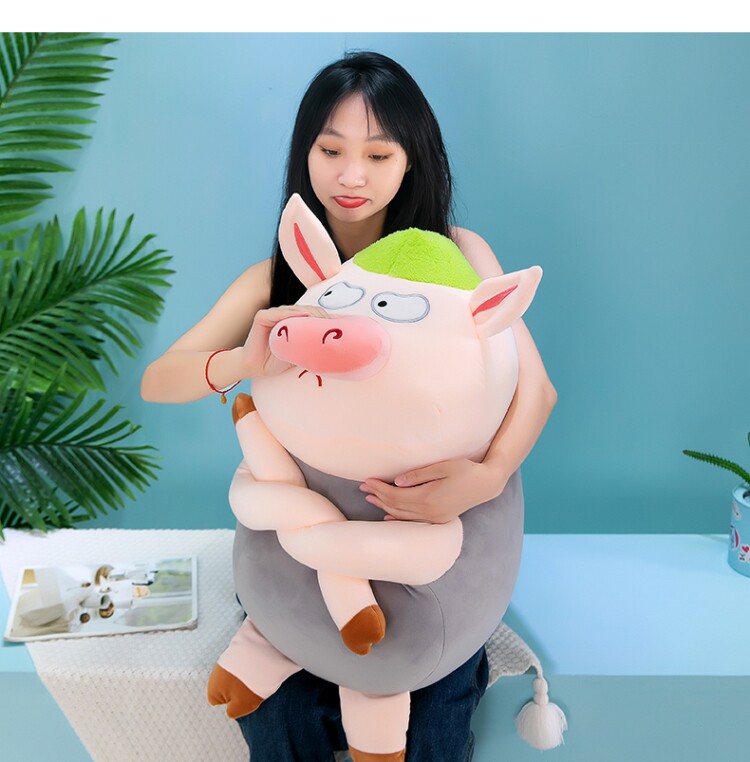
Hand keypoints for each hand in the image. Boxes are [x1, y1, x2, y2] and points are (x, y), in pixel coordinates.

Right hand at [240, 304, 328, 378]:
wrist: (256, 367)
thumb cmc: (276, 361)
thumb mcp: (298, 352)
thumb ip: (310, 345)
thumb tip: (331, 348)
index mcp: (292, 321)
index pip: (311, 314)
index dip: (323, 318)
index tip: (335, 326)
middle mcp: (283, 314)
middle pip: (305, 309)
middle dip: (319, 315)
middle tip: (330, 324)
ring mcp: (272, 314)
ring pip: (294, 309)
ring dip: (309, 313)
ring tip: (321, 319)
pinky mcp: (262, 317)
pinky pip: (278, 314)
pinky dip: (291, 314)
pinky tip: (303, 315)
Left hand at [359, 458, 508, 523]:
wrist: (486, 484)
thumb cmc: (465, 470)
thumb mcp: (442, 467)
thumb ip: (418, 475)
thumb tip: (397, 482)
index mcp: (428, 498)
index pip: (395, 495)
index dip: (380, 488)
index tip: (368, 480)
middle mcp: (429, 512)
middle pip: (396, 506)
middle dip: (378, 496)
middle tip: (363, 487)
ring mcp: (434, 518)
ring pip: (402, 515)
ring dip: (384, 506)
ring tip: (370, 498)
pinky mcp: (439, 519)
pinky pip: (413, 521)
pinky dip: (398, 518)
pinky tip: (388, 515)